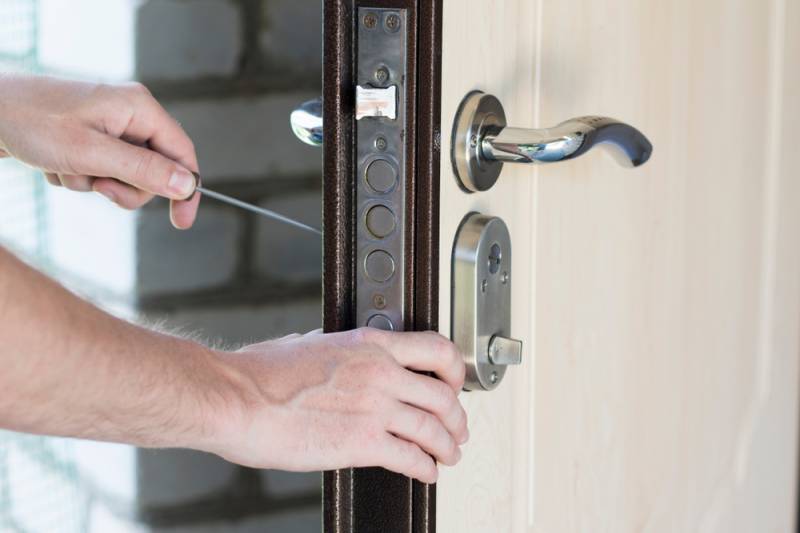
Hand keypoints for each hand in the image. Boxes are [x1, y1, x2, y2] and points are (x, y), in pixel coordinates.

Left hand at [0, 74, 199, 228]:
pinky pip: (101, 171)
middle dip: (124, 187)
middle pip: (154, 170)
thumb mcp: (92, 154)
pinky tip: (55, 163)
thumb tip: (187, 185)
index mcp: (140, 108)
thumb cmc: (32, 123)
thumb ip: (144, 170)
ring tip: (66, 169)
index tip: (181, 222)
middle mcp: (130, 114)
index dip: (185, 189)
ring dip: (94, 183)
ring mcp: (109, 125)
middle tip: (97, 186)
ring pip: (125, 175)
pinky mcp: (90, 136)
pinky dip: (79, 177)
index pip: (183, 153)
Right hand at [208, 328, 467, 483]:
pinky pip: (411, 458)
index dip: (456, 371)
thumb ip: (336, 348)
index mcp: (369, 344)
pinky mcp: (363, 443)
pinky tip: (425, 473)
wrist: (234, 398)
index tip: (455, 385)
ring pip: (435, 429)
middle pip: (444, 396)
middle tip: (457, 431)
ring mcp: (375, 407)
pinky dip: (425, 469)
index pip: (436, 350)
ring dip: (447, 447)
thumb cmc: (258, 374)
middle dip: (457, 419)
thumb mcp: (309, 344)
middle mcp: (380, 372)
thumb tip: (339, 351)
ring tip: (448, 457)